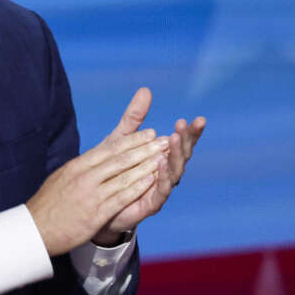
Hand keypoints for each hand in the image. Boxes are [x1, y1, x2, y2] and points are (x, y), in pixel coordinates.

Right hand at [26, 125, 170, 256]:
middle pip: (119, 159)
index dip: (133, 140)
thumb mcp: (63, 176)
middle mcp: (84, 176)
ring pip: (123, 176)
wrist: (36, 230)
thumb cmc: (49, 204)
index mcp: (77, 166)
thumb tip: (98, 156)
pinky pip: (120, 197)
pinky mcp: (94, 213)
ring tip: (163, 157)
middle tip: (163, 141)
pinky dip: (137, 187)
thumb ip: (82, 166)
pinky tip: (151, 180)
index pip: (110, 149)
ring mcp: (90, 194)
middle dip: (145, 149)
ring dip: (146, 165)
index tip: (150, 133)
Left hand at [93, 88, 205, 244]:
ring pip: (174, 172)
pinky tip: (161, 163)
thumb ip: (134, 118)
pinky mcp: (149, 204)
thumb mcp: (121, 139)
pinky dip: (163, 177)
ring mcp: (159, 189)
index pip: (181, 143)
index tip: (199, 119)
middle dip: (185, 141)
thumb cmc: (112, 168)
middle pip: (182, 156)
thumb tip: (146, 89)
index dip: (191, 133)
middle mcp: (165, 174)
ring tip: (174, 139)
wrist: (95, 202)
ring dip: (175, 156)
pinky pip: (160, 191)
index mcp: (162, 157)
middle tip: (184, 125)